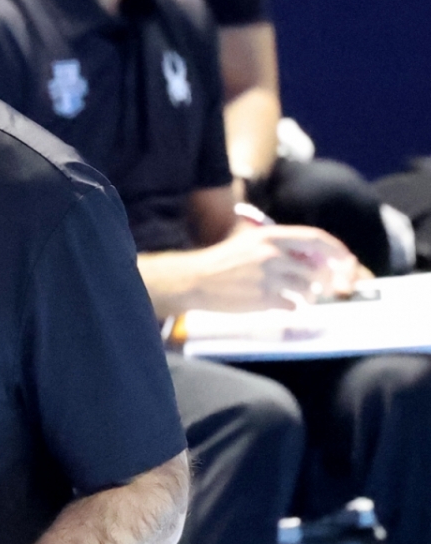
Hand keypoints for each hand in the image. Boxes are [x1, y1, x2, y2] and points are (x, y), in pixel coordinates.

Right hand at [195, 224, 360, 310]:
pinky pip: (292, 305)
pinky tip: (281, 304)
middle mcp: (272, 254)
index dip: (336, 249)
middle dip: (326, 280)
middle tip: (326, 286)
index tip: (347, 259)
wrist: (196, 279)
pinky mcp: (262, 299)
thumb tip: (314, 258)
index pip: (315, 239)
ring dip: (308, 295)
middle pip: (316, 268)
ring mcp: (268, 277)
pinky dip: (292, 307)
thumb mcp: (250, 242)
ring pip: (307, 289)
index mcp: (270, 236)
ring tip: (298, 296)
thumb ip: (280, 246)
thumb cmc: (223, 261)